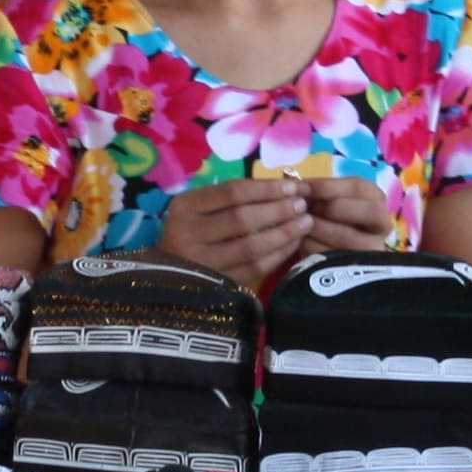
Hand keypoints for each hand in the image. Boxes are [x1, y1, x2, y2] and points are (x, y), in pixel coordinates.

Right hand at [151, 176, 308, 288]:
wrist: (167, 276)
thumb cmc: (191, 232)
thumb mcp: (199, 208)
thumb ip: (232, 197)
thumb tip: (283, 187)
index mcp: (184, 207)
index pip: (232, 192)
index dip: (267, 188)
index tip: (293, 186)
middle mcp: (188, 234)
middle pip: (242, 218)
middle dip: (279, 210)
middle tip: (302, 205)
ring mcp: (202, 264)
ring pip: (251, 247)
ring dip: (284, 234)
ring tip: (304, 223)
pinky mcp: (217, 285)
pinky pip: (254, 269)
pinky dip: (278, 256)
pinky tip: (292, 245)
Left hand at [294, 176, 397, 256]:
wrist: (324, 257)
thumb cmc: (324, 220)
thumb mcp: (324, 202)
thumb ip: (316, 192)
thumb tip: (297, 186)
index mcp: (375, 200)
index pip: (360, 187)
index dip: (329, 186)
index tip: (305, 188)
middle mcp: (382, 225)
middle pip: (369, 210)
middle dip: (334, 207)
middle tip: (309, 209)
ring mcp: (372, 249)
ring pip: (351, 237)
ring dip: (321, 228)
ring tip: (301, 225)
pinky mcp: (358, 269)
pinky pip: (335, 256)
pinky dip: (314, 247)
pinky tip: (302, 241)